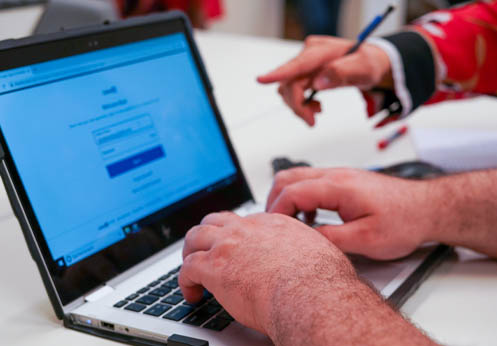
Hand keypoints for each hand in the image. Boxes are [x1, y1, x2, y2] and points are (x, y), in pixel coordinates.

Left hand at [179, 212, 356, 336]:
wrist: (309, 294)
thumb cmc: (320, 281)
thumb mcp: (319, 252)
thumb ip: (306, 251)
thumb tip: (312, 261)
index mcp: (272, 224)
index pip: (244, 222)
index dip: (234, 235)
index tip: (233, 247)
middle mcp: (247, 229)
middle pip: (215, 221)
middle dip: (206, 234)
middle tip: (204, 249)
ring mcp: (228, 245)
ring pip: (195, 236)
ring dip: (190, 251)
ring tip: (191, 267)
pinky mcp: (214, 266)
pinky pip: (188, 267)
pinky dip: (185, 280)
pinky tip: (192, 292)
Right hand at [257, 36, 391, 125]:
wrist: (369, 63)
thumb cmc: (368, 63)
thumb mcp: (364, 68)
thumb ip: (342, 72)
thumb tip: (319, 82)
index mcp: (321, 51)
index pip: (297, 65)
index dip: (278, 74)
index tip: (261, 80)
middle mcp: (308, 54)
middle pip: (289, 82)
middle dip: (297, 105)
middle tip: (311, 121)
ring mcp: (305, 63)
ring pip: (288, 89)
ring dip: (298, 106)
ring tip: (317, 112)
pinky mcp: (304, 72)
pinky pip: (293, 91)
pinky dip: (301, 103)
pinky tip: (316, 106)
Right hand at [266, 167, 435, 259]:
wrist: (427, 208)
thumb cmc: (404, 220)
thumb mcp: (366, 239)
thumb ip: (330, 238)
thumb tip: (303, 239)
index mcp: (338, 186)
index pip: (291, 192)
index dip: (277, 212)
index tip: (274, 231)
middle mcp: (335, 175)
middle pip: (287, 177)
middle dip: (274, 201)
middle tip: (275, 226)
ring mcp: (339, 175)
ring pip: (296, 176)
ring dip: (286, 198)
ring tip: (290, 223)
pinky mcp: (343, 180)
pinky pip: (310, 182)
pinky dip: (300, 197)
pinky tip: (310, 218)